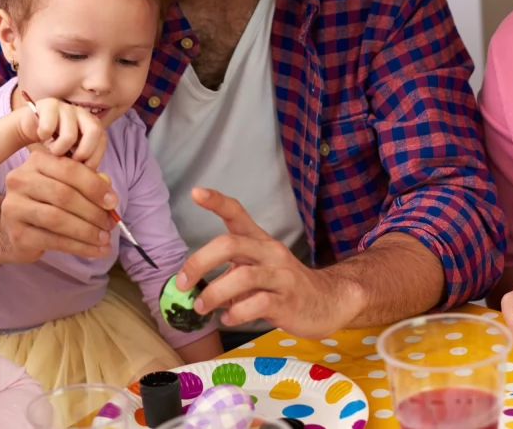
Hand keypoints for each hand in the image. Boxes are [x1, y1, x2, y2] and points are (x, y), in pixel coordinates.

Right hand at [0, 149, 118, 262]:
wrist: (15, 228)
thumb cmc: (48, 202)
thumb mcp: (67, 186)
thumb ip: (90, 184)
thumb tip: (110, 197)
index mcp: (36, 161)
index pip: (69, 169)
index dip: (95, 186)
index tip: (113, 202)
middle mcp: (20, 180)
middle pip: (64, 195)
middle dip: (93, 211)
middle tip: (111, 224)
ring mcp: (14, 207)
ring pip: (58, 219)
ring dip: (87, 231)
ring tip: (105, 239)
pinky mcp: (17, 233)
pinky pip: (53, 241)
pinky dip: (79, 247)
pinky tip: (95, 250)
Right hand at [17, 98, 106, 167]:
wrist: (32, 126)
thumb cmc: (55, 143)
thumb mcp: (72, 154)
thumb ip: (84, 163)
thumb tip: (96, 179)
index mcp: (92, 124)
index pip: (102, 140)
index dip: (94, 157)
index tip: (83, 170)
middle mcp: (83, 113)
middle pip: (95, 131)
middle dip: (84, 152)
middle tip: (71, 163)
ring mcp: (67, 108)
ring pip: (70, 134)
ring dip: (59, 149)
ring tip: (52, 152)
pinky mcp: (49, 105)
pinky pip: (48, 127)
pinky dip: (44, 137)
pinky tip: (42, 138)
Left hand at [178, 188, 361, 338]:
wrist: (329, 302)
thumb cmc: (284, 286)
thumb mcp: (257, 272)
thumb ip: (228, 275)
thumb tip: (194, 288)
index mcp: (259, 241)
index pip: (237, 213)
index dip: (216, 201)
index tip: (195, 193)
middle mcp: (270, 252)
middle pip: (231, 243)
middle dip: (200, 262)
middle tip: (183, 283)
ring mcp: (281, 276)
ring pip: (243, 276)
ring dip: (214, 293)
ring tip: (202, 307)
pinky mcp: (288, 301)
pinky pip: (258, 304)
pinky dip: (236, 313)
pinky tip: (228, 318)